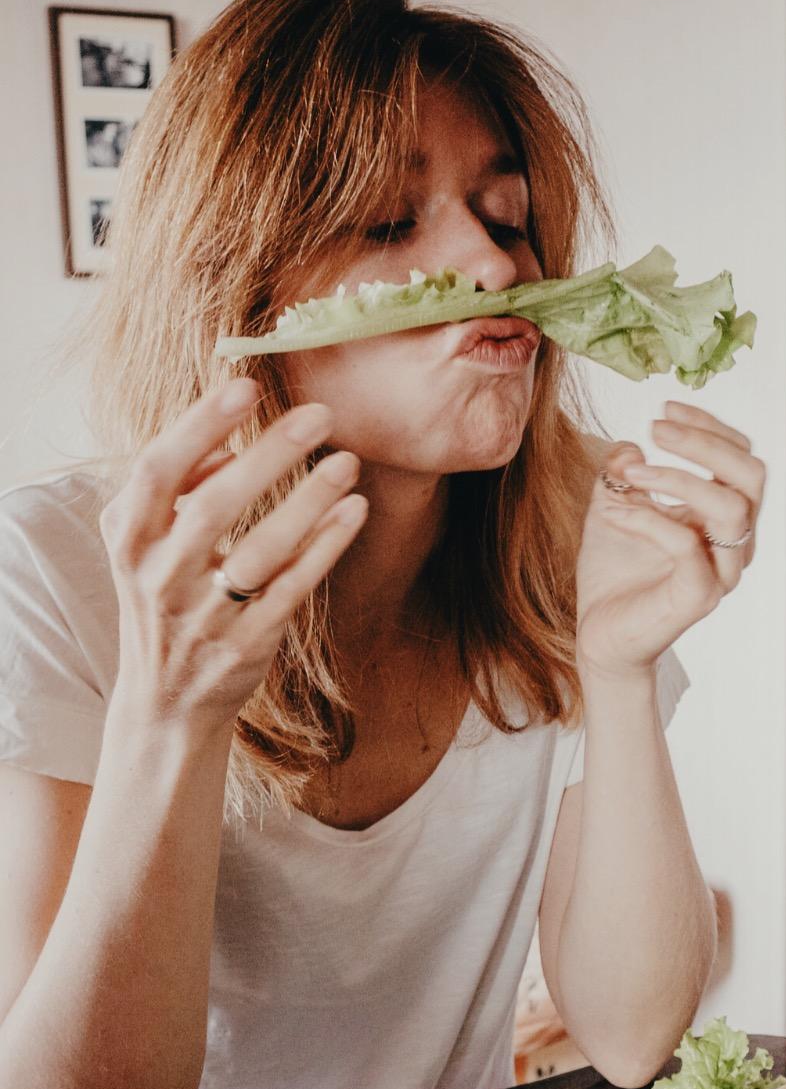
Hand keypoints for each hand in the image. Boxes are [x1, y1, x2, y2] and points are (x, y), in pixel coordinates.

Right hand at [99, 377, 366, 727]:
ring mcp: (205, 615)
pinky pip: (293, 588)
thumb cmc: (165, 599)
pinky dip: (324, 548)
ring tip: (346, 461)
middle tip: (319, 414)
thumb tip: (227, 437)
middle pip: (214, 506)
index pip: (157, 471)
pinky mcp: (248, 644)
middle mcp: (160, 576)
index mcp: (129, 539)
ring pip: (261, 551)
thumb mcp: (145, 545)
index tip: (246, 385)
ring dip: (308, 501)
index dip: (199, 425)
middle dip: (269, 456)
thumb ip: (177, 489)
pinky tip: (353, 511)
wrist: (166, 702)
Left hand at [574, 403, 764, 682]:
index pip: (742, 459)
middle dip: (706, 442)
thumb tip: (630, 446)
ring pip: (732, 509)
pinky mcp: (699, 597)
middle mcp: (735, 544)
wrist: (600, 636)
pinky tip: (612, 510)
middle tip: (657, 426)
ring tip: (632, 472)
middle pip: (752, 476)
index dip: (709, 426)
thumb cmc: (614, 573)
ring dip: (679, 477)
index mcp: (725, 518)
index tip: (664, 408)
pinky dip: (648, 517)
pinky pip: (687, 545)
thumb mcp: (613, 504)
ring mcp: (722, 572)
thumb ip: (623, 471)